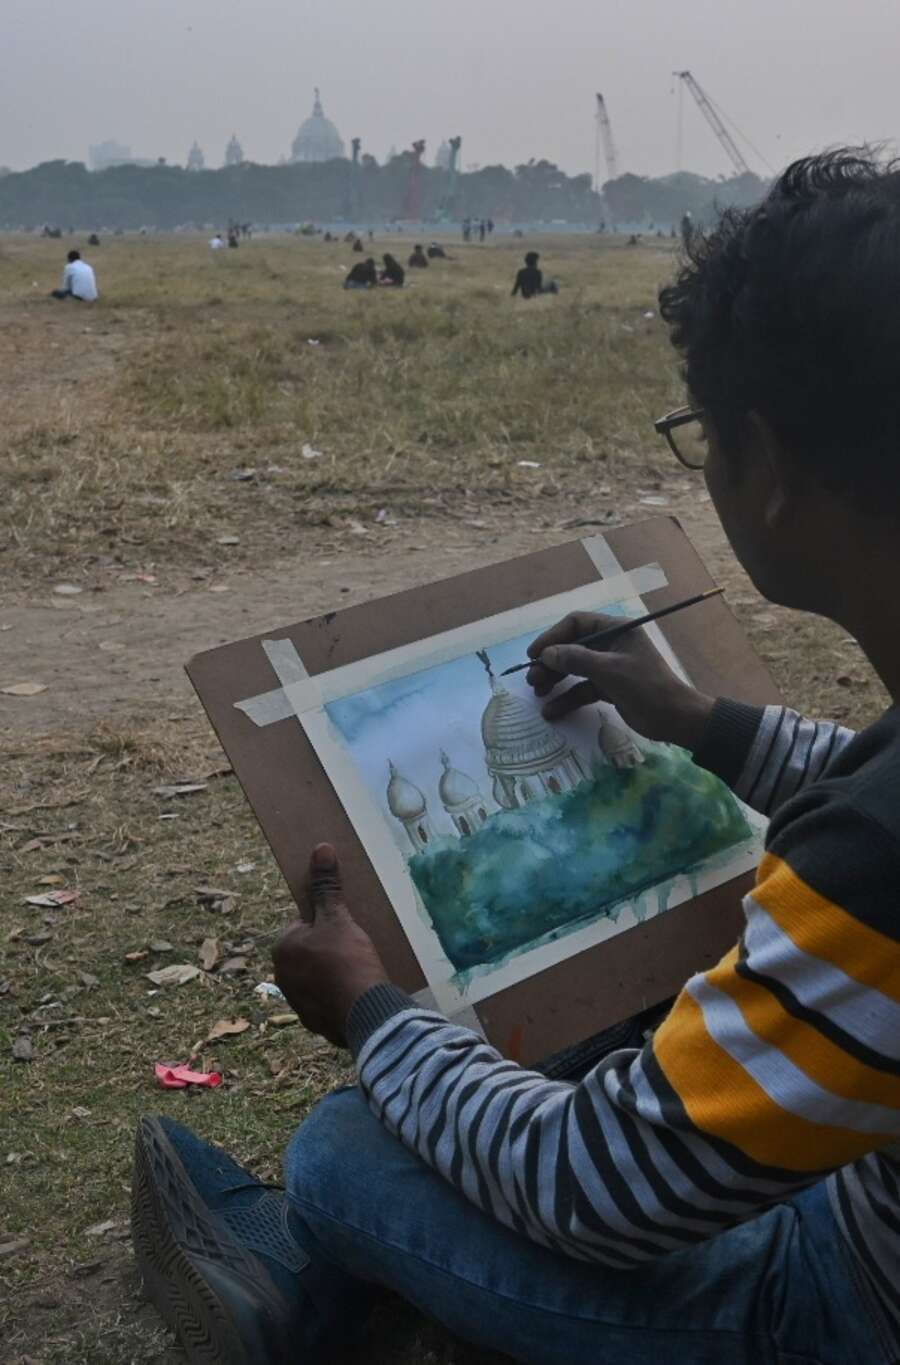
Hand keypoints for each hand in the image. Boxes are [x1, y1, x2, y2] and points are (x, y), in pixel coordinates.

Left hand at [272, 844, 388, 1047]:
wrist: (365, 1013)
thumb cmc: (347, 959)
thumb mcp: (338, 917)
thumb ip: (326, 885)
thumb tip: (320, 848)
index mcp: (282, 948)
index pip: (304, 924)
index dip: (327, 922)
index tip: (346, 927)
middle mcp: (281, 975)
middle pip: (309, 951)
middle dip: (328, 948)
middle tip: (355, 948)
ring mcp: (296, 1002)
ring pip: (316, 976)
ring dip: (332, 972)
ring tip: (358, 969)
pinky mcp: (313, 1021)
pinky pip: (325, 999)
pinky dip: (337, 994)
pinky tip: (355, 991)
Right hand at [526, 611, 714, 750]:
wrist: (675, 719)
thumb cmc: (647, 687)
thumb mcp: (610, 671)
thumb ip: (576, 659)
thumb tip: (546, 654)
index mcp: (617, 630)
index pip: (577, 623)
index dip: (553, 636)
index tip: (535, 654)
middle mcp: (611, 644)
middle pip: (572, 646)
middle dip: (551, 662)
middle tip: (532, 679)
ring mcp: (610, 666)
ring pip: (575, 669)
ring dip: (555, 680)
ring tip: (538, 693)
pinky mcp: (609, 687)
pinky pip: (582, 688)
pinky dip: (567, 698)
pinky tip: (552, 711)